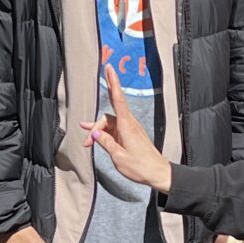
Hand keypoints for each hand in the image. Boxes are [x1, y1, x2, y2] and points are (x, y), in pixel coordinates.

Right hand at [83, 63, 171, 193]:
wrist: (157, 173)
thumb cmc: (140, 166)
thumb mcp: (118, 156)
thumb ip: (105, 142)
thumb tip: (95, 134)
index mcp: (127, 125)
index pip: (118, 99)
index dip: (113, 83)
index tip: (109, 69)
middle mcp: (129, 124)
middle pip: (107, 118)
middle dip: (95, 128)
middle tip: (86, 141)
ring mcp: (130, 130)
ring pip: (109, 125)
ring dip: (98, 133)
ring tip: (87, 142)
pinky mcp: (130, 136)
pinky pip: (114, 131)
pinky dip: (105, 135)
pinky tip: (96, 138)